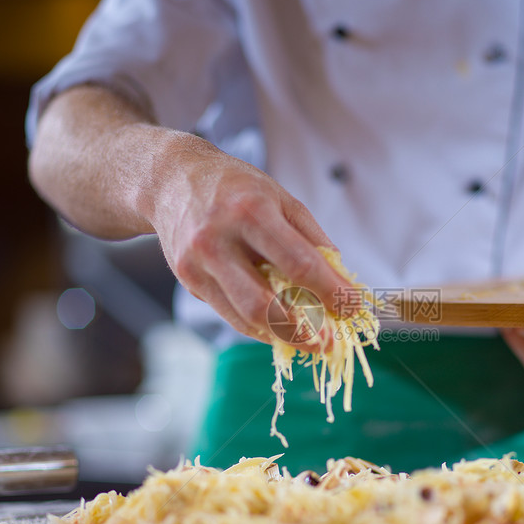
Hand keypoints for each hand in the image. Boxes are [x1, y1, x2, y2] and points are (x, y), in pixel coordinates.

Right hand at [150, 137, 351, 346]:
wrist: (170, 179)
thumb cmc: (236, 188)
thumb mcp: (281, 198)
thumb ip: (312, 238)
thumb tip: (341, 281)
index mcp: (250, 212)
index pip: (299, 265)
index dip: (331, 292)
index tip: (353, 308)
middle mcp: (218, 240)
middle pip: (264, 304)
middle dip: (301, 331)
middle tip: (328, 344)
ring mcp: (197, 264)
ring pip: (244, 317)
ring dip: (282, 336)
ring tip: (310, 341)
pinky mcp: (188, 280)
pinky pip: (230, 314)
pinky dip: (260, 327)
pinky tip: (281, 328)